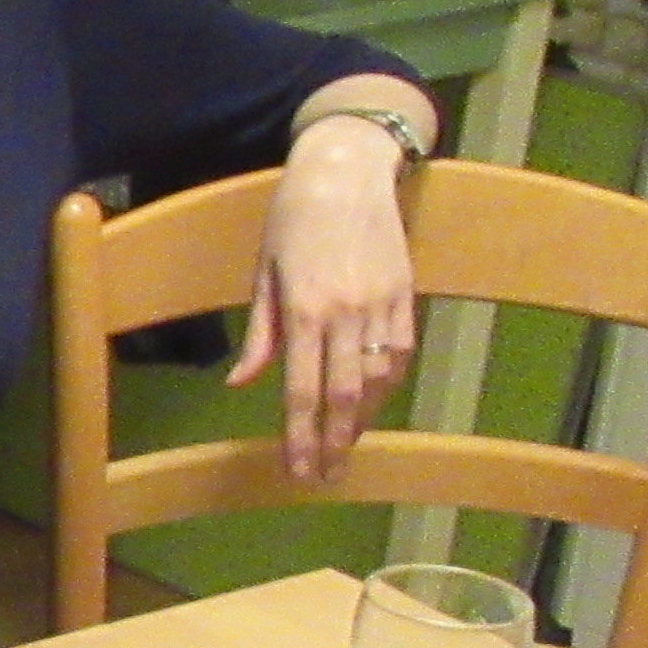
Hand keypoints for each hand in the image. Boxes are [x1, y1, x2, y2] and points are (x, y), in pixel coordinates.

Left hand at [238, 113, 426, 476]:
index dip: (300, 437)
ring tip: (344, 446)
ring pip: (377, 380)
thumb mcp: (263, 272)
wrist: (347, 170)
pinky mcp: (406, 293)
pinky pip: (400, 352)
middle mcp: (345, 312)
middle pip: (344, 396)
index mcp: (303, 309)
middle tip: (324, 476)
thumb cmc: (292, 218)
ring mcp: (381, 304)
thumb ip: (258, 333)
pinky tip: (372, 402)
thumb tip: (241, 384)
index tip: (297, 470)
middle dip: (334, 443)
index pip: (302, 391)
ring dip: (361, 420)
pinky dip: (387, 384)